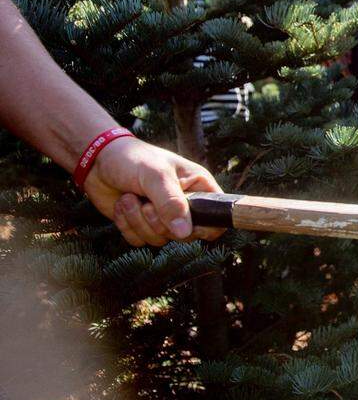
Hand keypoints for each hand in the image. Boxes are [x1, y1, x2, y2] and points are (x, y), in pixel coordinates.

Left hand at [82, 138, 226, 246]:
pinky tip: (122, 205)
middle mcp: (184, 204)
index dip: (205, 227)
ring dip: (137, 221)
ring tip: (129, 198)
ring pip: (159, 240)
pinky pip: (139, 241)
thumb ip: (171, 203)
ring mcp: (163, 217)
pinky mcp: (142, 225)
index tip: (185, 224)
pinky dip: (126, 225)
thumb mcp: (156, 176)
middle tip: (146, 203)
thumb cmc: (133, 159)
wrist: (98, 161)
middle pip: (185, 235)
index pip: (217, 219)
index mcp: (199, 187)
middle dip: (159, 223)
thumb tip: (185, 233)